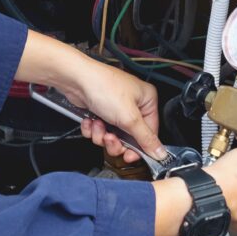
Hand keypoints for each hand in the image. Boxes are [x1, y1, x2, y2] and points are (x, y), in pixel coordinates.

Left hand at [14, 31, 164, 162]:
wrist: (76, 80)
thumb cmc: (103, 87)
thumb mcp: (129, 118)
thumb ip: (145, 138)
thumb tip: (160, 152)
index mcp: (147, 100)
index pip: (150, 132)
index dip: (139, 147)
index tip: (129, 156)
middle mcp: (133, 104)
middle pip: (130, 137)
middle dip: (116, 141)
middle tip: (110, 139)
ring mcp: (116, 108)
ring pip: (113, 136)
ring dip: (102, 135)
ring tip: (98, 125)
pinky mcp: (101, 111)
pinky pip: (100, 130)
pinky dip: (93, 129)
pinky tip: (91, 120)